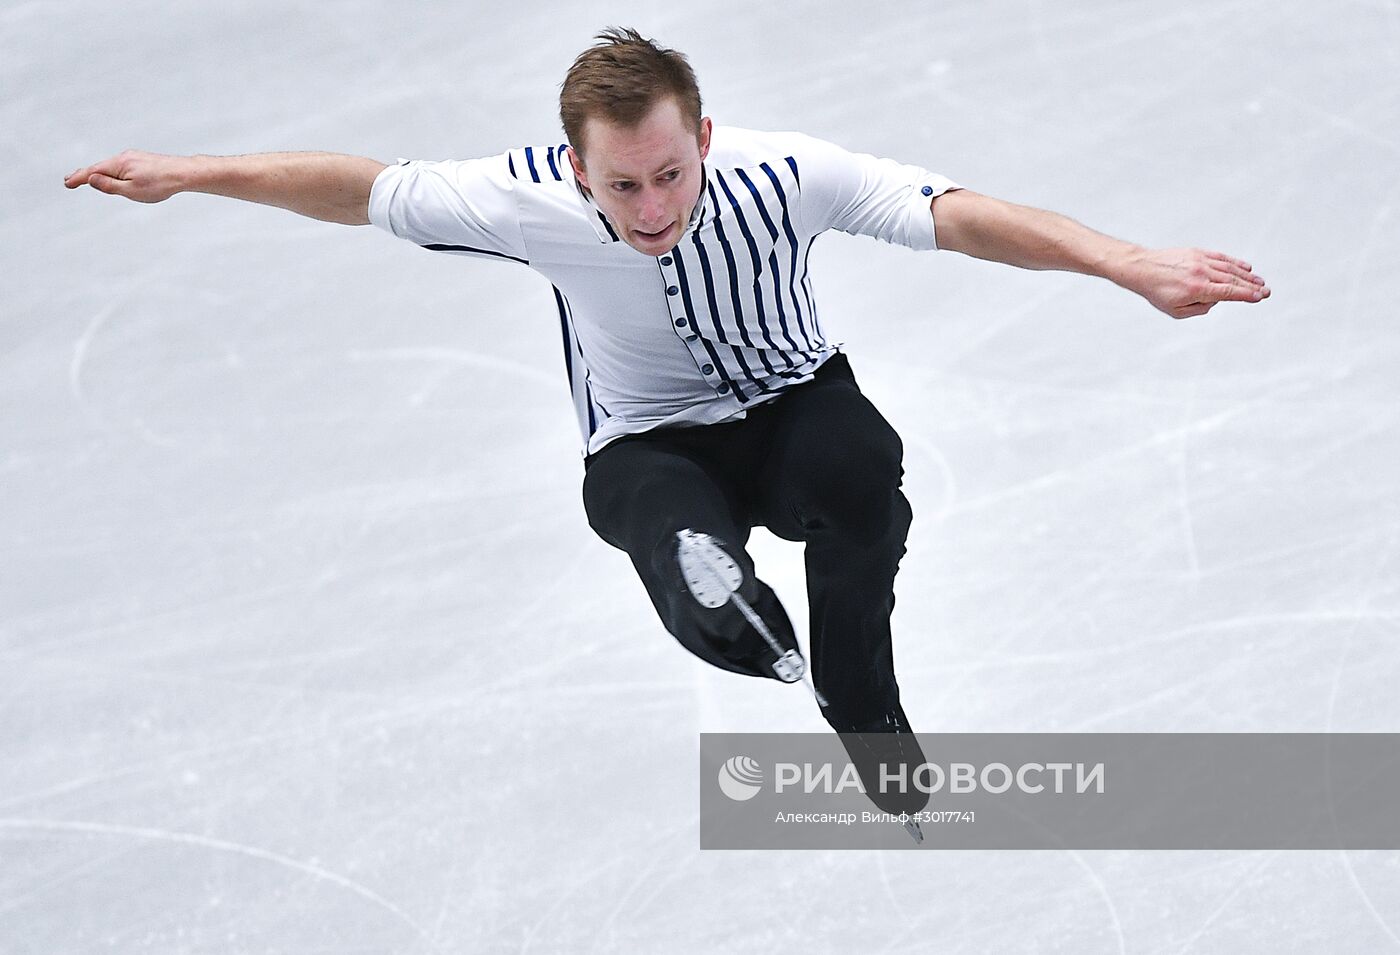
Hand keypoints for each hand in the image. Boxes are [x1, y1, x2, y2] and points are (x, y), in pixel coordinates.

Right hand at [64, 150, 188, 202]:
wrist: (183, 173)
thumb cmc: (160, 184)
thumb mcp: (131, 190)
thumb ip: (110, 186)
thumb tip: (91, 179)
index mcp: (118, 164)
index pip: (93, 172)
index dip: (79, 178)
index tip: (67, 183)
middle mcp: (124, 157)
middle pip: (100, 167)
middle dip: (85, 174)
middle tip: (70, 179)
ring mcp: (134, 157)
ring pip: (112, 167)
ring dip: (99, 173)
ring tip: (87, 178)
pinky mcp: (142, 160)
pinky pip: (122, 166)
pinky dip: (112, 171)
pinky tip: (113, 175)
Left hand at [1121, 247, 1270, 318]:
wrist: (1142, 268)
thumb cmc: (1157, 292)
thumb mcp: (1176, 311)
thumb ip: (1199, 309)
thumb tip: (1216, 301)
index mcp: (1197, 289)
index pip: (1228, 292)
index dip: (1246, 295)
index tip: (1259, 297)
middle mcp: (1201, 273)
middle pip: (1233, 280)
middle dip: (1252, 286)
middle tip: (1267, 291)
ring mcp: (1201, 261)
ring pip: (1229, 268)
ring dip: (1247, 275)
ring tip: (1260, 281)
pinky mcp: (1198, 252)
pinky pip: (1221, 257)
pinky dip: (1235, 262)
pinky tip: (1246, 267)